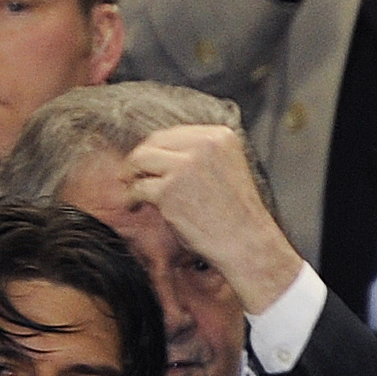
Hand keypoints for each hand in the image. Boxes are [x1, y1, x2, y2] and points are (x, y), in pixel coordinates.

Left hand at [118, 124, 305, 311]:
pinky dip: (131, 198)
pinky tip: (135, 206)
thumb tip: (155, 150)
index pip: (174, 134)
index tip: (148, 164)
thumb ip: (196, 154)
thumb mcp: (223, 167)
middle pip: (153, 142)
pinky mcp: (170, 189)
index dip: (156, 149)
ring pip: (139, 159)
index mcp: (220, 136)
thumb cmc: (233, 212)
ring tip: (131, 190)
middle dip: (139, 160)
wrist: (245, 241)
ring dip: (130, 175)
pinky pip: (137, 187)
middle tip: (130, 176)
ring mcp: (186, 166)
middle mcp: (204, 145)